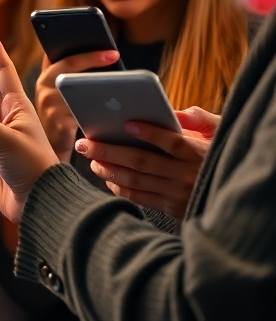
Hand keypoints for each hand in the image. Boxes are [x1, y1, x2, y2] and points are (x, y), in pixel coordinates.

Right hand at [35, 48, 121, 160]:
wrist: (52, 142)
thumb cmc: (64, 112)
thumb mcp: (61, 90)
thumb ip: (71, 74)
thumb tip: (105, 59)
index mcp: (47, 75)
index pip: (65, 55)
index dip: (85, 50)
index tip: (108, 48)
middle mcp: (43, 86)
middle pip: (68, 66)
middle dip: (91, 58)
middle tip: (114, 55)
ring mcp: (48, 103)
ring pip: (76, 88)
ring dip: (98, 85)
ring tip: (119, 81)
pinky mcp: (57, 121)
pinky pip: (81, 111)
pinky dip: (99, 109)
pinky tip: (115, 108)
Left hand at [75, 106, 219, 217]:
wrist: (235, 196)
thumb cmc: (219, 153)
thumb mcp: (219, 132)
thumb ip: (198, 120)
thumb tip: (174, 113)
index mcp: (200, 154)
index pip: (172, 142)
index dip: (149, 133)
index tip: (126, 123)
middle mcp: (187, 176)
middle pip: (142, 161)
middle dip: (109, 151)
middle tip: (85, 143)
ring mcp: (178, 194)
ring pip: (136, 180)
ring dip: (109, 169)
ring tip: (91, 158)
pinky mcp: (172, 208)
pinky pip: (140, 198)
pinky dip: (120, 187)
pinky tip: (106, 177)